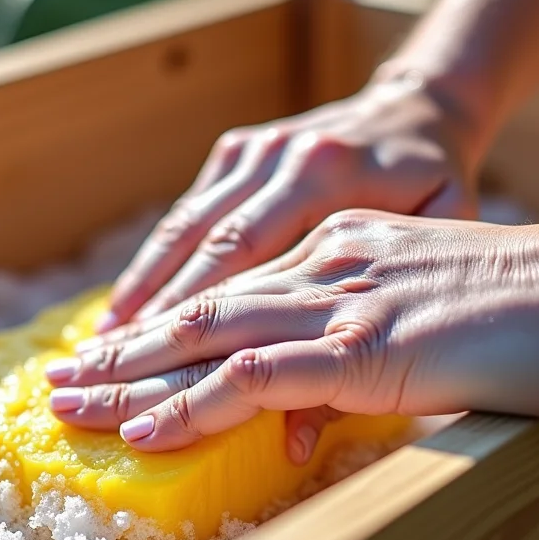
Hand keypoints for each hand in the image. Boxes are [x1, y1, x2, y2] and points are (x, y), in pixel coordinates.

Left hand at [45, 209, 538, 459]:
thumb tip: (316, 418)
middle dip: (126, 349)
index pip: (237, 290)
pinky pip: (254, 375)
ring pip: (208, 337)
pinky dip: (190, 403)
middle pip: (203, 308)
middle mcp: (333, 263)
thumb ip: (375, 357)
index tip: (119, 354)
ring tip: (71, 405)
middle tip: (63, 378)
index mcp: (351, 249)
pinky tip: (143, 430)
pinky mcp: (366, 345)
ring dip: (132, 378)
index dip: (170, 325)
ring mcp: (346, 301)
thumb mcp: (444, 325)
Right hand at [96, 76, 486, 333]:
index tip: (152, 361)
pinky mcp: (240, 148)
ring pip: (183, 226)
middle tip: (103, 363)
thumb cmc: (437, 194)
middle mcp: (282, 156)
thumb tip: (299, 430)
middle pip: (201, 242)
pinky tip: (130, 303)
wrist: (421, 109)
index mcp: (327, 174)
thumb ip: (375, 334)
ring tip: (101, 342)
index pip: (244, 250)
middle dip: (150, 308)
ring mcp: (256, 148)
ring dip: (141, 287)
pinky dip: (157, 259)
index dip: (193, 308)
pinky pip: (191, 209)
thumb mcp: (431, 251)